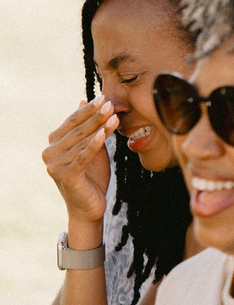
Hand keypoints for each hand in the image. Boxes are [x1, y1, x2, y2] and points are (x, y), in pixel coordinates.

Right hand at [42, 98, 115, 230]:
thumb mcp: (92, 147)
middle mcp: (49, 153)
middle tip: (111, 103)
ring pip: (81, 142)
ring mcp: (54, 165)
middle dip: (95, 116)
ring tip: (114, 115)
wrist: (90, 206)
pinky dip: (95, 144)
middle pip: (76, 130)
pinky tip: (105, 133)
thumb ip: (88, 127)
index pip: (72, 121)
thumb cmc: (92, 175)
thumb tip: (83, 100)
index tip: (105, 98)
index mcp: (53, 143)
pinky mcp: (65, 176)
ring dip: (99, 127)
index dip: (88, 110)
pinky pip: (83, 156)